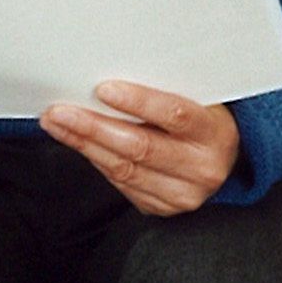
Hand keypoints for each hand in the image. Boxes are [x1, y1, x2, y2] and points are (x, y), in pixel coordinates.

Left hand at [40, 81, 240, 216]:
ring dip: (84, 144)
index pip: (175, 114)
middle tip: (60, 111)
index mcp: (215, 132)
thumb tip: (110, 74)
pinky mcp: (162, 208)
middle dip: (94, 127)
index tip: (103, 89)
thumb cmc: (202, 118)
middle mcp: (202, 168)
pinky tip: (79, 143)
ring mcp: (182, 194)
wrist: (224, 159)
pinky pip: (122, 184)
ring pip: (124, 169)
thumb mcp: (198, 98)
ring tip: (57, 124)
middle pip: (140, 147)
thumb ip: (166, 88)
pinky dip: (97, 160)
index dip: (138, 101)